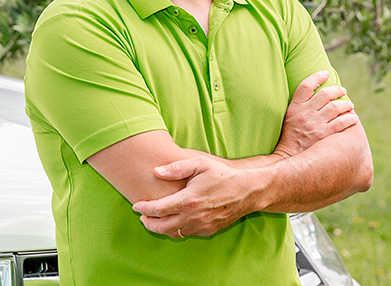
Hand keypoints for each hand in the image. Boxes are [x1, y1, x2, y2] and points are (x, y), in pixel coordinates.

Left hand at [133, 156, 254, 237]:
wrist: (247, 190)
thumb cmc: (222, 174)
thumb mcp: (200, 163)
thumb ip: (177, 167)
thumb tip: (157, 171)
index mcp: (188, 200)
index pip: (158, 209)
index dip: (144, 208)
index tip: (136, 205)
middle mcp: (193, 216)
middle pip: (162, 227)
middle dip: (148, 222)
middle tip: (142, 215)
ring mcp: (201, 226)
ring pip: (174, 233)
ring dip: (161, 228)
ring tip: (154, 219)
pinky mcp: (208, 230)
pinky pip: (187, 234)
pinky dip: (176, 230)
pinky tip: (174, 221)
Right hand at [274, 71, 357, 158]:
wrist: (289, 158)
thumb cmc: (290, 137)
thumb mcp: (289, 117)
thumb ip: (300, 105)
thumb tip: (315, 94)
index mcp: (295, 107)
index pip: (306, 85)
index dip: (316, 77)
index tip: (325, 73)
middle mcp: (305, 113)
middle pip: (325, 94)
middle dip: (337, 90)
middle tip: (342, 90)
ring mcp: (315, 124)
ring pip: (336, 107)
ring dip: (346, 104)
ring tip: (350, 105)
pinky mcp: (324, 135)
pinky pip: (341, 122)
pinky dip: (350, 118)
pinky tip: (353, 118)